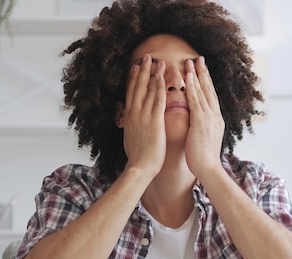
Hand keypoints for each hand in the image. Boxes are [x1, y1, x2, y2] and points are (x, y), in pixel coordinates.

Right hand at [121, 54, 166, 177]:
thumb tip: (130, 125)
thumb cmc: (138, 157)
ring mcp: (143, 116)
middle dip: (142, 71)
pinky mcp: (154, 121)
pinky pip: (157, 100)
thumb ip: (132, 128)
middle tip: (146, 57)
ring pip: (148, 90)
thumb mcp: (131, 138)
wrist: (140, 167)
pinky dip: (159, 87)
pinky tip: (162, 77)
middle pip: (137, 87)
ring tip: (157, 61)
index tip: (135, 67)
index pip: (131, 93)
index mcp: (130, 117)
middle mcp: (134, 114)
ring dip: (152, 74)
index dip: (133, 79)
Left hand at [184, 56, 224, 179]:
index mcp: (215, 120)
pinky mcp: (202, 121)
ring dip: (197, 75)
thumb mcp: (205, 140)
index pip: (211, 97)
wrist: (208, 168)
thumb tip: (199, 126)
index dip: (206, 83)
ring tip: (192, 61)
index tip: (202, 71)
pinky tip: (189, 77)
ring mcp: (210, 117)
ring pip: (203, 92)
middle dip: (204, 73)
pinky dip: (193, 87)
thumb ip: (203, 130)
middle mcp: (215, 116)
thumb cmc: (204, 159)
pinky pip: (196, 100)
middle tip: (200, 58)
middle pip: (209, 90)